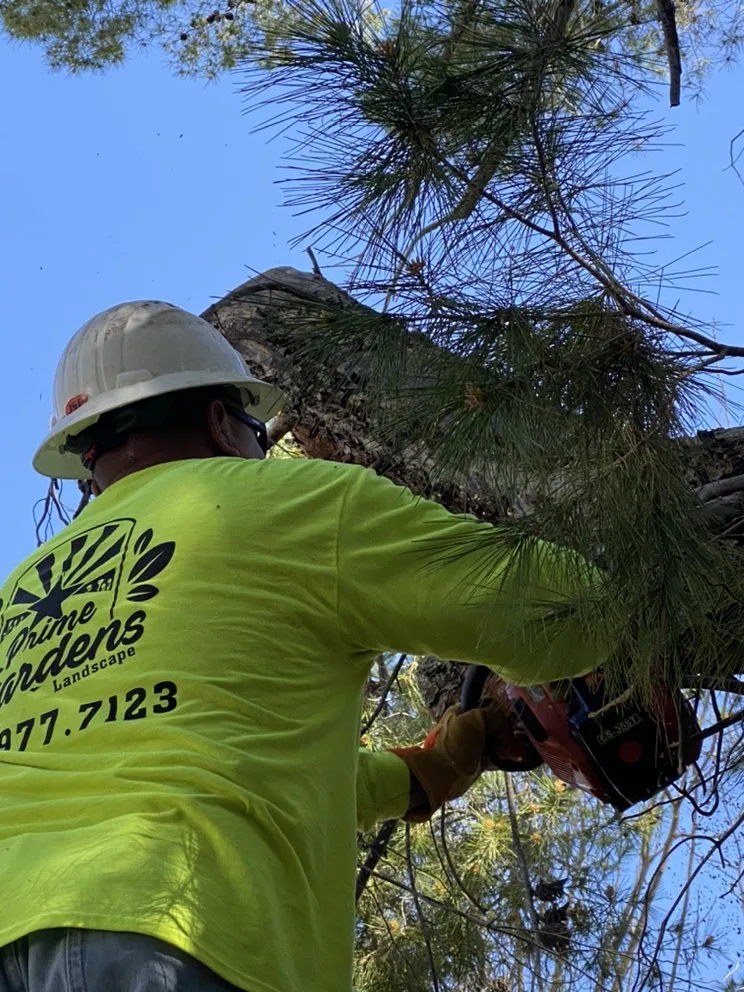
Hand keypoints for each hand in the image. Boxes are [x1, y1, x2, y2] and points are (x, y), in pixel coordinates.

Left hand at [389, 697, 513, 821]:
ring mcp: (475, 744)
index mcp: (464, 711)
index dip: (500, 713)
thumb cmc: (455, 744)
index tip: (506, 723)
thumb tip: (506, 719)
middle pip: (496, 723)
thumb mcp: (474, 720)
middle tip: (511, 739)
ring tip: (514, 751)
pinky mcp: (480, 760)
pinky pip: (498, 755)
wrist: (442, 774)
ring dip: (509, 744)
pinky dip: (507, 757)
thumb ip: (493, 713)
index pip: (489, 705)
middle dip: (506, 730)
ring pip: (499, 740)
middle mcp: (470, 726)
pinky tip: (515, 758)